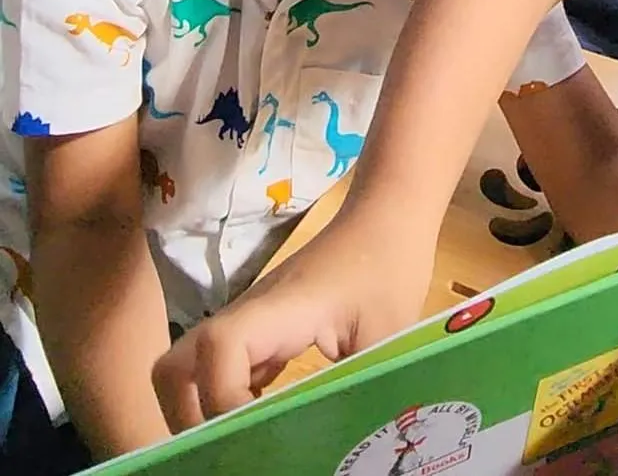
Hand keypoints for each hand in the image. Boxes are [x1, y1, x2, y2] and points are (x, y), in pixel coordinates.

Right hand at [151, 205, 436, 431]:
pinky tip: (267, 424)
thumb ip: (359, 387)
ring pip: (195, 367)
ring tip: (244, 444)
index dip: (223, 402)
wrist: (387, 218)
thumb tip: (361, 436)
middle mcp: (251, 316)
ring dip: (205, 411)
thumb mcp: (386, 334)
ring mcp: (254, 321)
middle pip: (177, 365)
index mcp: (278, 310)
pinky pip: (227, 369)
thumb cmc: (390, 266)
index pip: (218, 350)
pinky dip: (231, 400)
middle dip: (188, 417)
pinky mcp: (267, 328)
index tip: (255, 433)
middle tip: (227, 449)